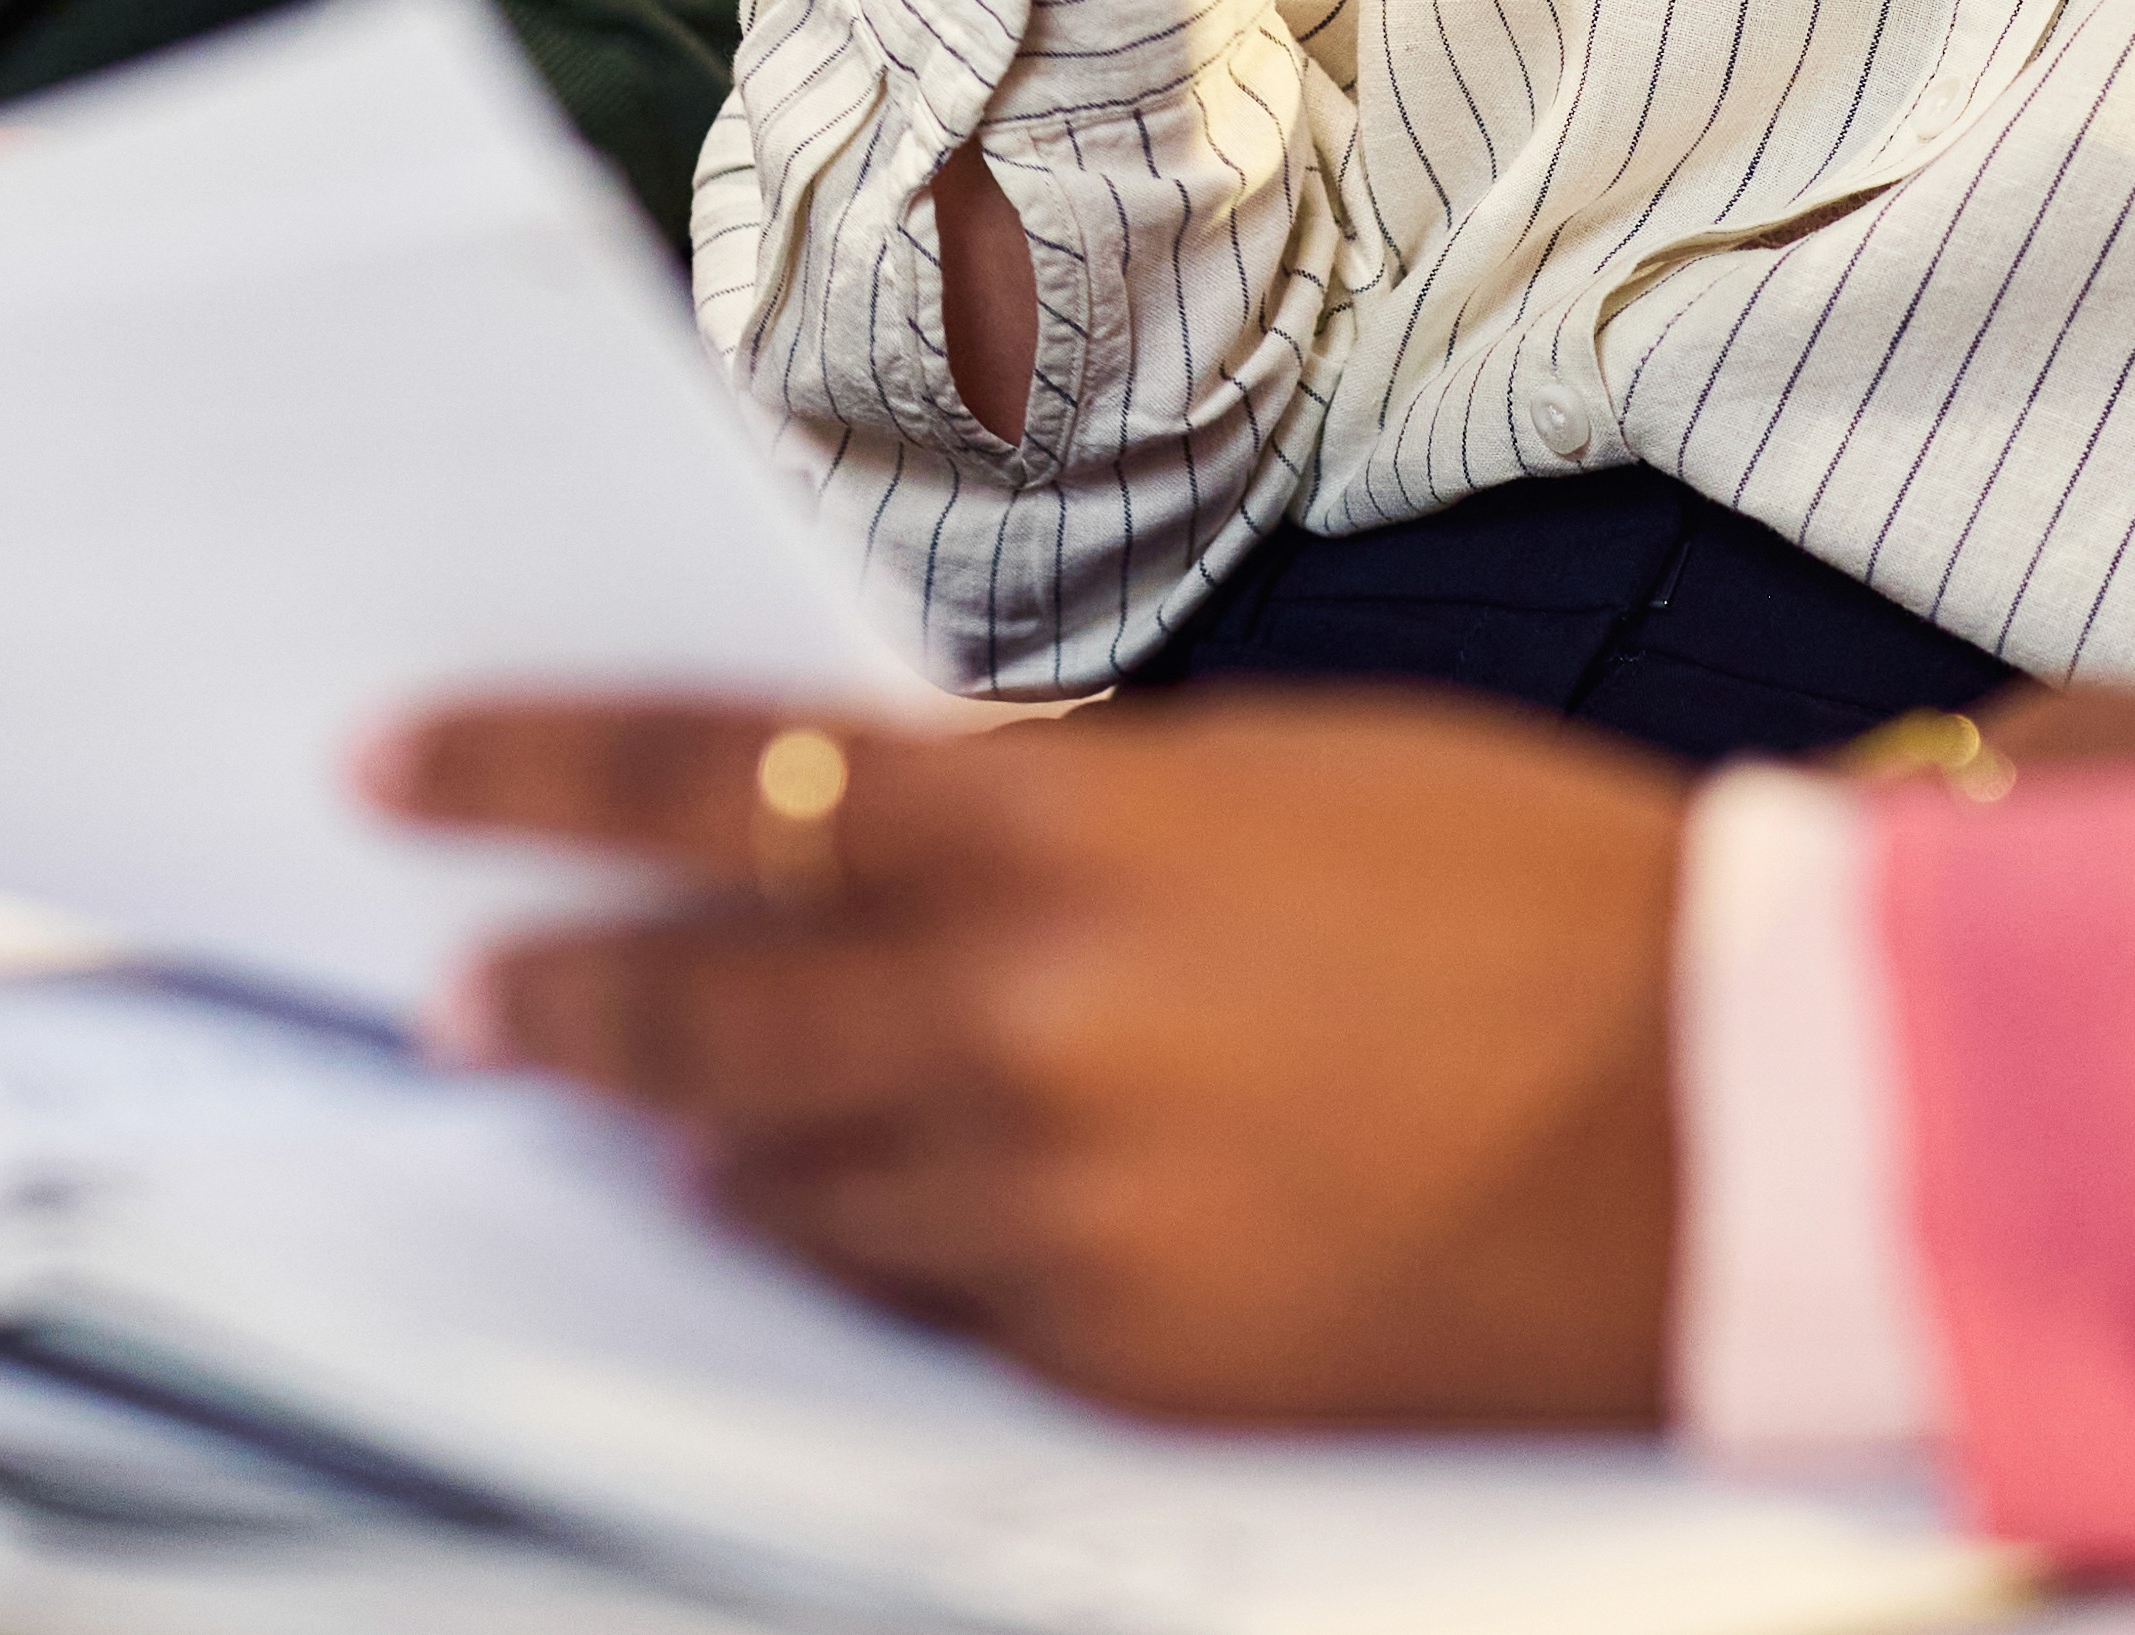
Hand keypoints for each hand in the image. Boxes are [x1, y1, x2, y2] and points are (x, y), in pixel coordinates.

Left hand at [386, 687, 1685, 1425]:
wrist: (1732, 1116)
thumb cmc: (1538, 898)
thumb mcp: (1273, 777)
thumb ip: (1055, 811)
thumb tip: (883, 836)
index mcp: (1056, 833)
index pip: (707, 779)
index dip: (525, 774)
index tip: (401, 776)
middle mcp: (1020, 1025)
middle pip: (697, 1007)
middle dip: (561, 994)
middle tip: (467, 994)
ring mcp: (1058, 1214)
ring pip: (792, 1180)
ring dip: (716, 1133)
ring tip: (666, 1105)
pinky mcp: (1121, 1360)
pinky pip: (930, 1306)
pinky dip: (880, 1247)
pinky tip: (866, 1211)